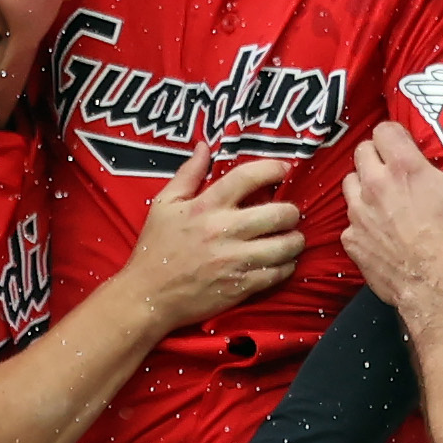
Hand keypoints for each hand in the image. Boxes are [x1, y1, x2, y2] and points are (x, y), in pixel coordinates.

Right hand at [122, 152, 302, 327]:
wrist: (148, 296)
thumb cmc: (155, 248)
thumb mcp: (164, 204)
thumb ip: (188, 174)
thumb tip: (205, 146)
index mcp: (206, 206)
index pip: (248, 177)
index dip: (273, 169)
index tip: (283, 170)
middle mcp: (224, 230)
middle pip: (278, 214)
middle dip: (291, 212)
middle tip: (289, 214)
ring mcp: (235, 261)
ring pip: (285, 246)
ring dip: (294, 240)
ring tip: (291, 238)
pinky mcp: (241, 286)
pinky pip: (278, 273)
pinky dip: (286, 266)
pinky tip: (281, 262)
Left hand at [341, 123, 442, 316]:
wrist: (435, 288)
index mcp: (404, 168)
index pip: (383, 130)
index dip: (394, 134)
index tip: (403, 143)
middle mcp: (375, 185)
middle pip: (362, 152)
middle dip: (376, 156)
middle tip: (392, 167)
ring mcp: (359, 213)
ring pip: (350, 182)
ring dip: (364, 184)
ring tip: (382, 196)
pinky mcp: (352, 239)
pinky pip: (350, 220)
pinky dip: (362, 221)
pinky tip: (380, 228)